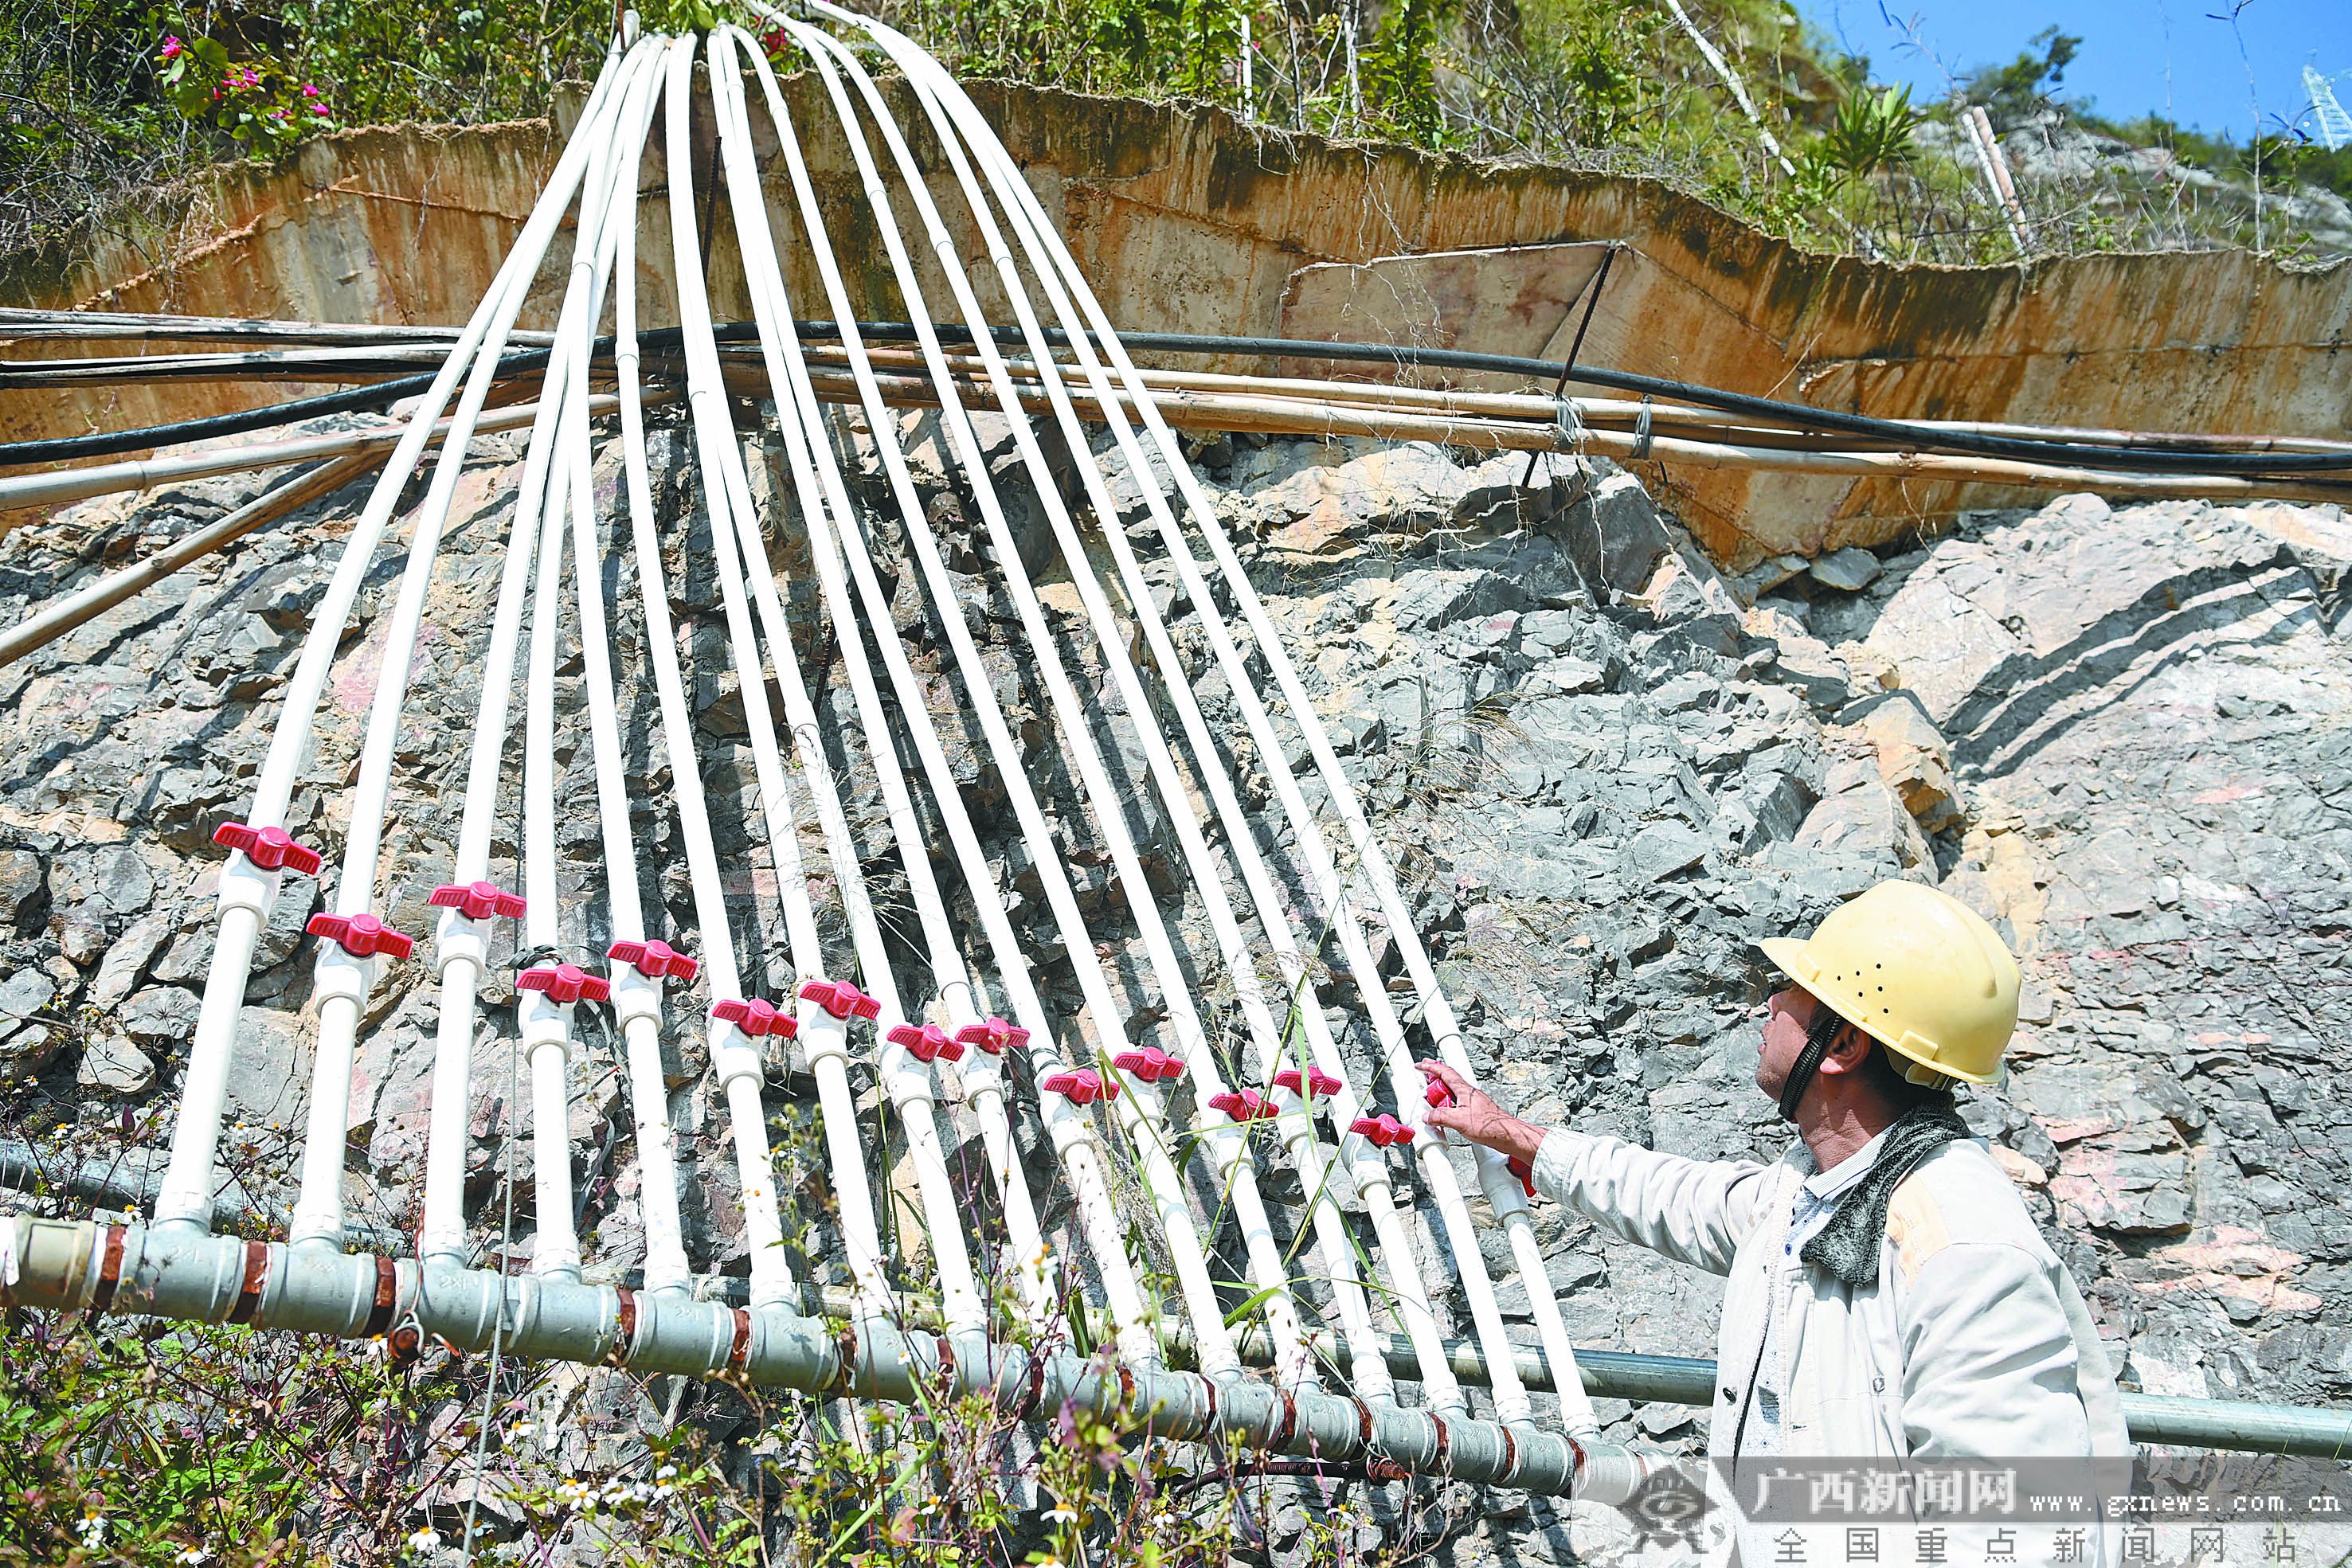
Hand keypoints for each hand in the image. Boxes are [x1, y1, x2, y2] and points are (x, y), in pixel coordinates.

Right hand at [1416, 1060, 1545, 1166]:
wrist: (1507, 1135)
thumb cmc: (1490, 1125)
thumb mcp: (1459, 1121)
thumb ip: (1440, 1116)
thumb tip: (1428, 1116)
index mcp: (1465, 1090)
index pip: (1445, 1072)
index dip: (1431, 1068)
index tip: (1421, 1065)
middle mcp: (1469, 1094)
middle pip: (1448, 1082)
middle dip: (1434, 1082)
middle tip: (1424, 1086)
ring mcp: (1472, 1103)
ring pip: (1452, 1094)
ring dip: (1441, 1097)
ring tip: (1433, 1106)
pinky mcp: (1475, 1112)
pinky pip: (1457, 1105)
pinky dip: (1448, 1108)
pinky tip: (1447, 1117)